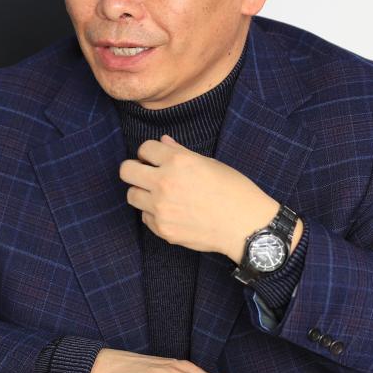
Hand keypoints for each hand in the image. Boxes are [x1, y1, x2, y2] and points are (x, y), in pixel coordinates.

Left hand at [119, 135, 280, 261]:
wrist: (245, 226)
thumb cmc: (234, 191)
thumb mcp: (209, 163)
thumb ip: (180, 152)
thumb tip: (163, 142)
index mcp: (178, 161)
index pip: (144, 148)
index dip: (149, 152)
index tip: (155, 159)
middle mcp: (165, 182)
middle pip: (126, 171)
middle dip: (135, 169)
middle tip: (146, 174)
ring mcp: (161, 208)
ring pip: (131, 195)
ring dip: (142, 193)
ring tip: (160, 195)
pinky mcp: (162, 229)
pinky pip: (145, 216)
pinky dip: (153, 213)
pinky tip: (172, 212)